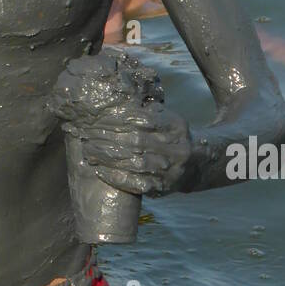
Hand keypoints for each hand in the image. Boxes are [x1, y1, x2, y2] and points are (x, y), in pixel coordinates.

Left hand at [70, 101, 192, 197]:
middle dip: (109, 138)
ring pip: (134, 163)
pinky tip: (99, 170)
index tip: (100, 118)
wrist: (196, 164)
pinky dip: (116, 177)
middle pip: (137, 142)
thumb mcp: (168, 117)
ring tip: (89, 151)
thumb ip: (148, 109)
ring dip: (108, 158)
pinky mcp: (160, 187)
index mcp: (175, 127)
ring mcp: (168, 170)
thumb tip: (121, 98)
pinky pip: (135, 184)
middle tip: (88, 134)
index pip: (144, 120)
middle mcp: (174, 148)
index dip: (120, 119)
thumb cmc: (172, 135)